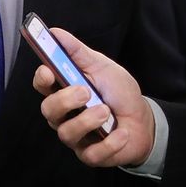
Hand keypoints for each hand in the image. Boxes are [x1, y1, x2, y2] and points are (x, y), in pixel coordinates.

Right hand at [33, 28, 152, 167]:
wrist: (144, 120)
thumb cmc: (118, 92)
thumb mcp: (101, 66)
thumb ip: (77, 51)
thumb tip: (55, 31)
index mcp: (63, 90)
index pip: (42, 85)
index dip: (41, 79)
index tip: (48, 71)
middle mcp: (64, 114)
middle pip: (48, 110)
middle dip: (65, 101)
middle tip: (85, 92)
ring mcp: (76, 136)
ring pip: (66, 133)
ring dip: (88, 120)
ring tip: (106, 111)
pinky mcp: (90, 155)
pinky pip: (90, 153)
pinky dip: (109, 143)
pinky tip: (121, 133)